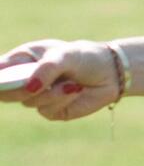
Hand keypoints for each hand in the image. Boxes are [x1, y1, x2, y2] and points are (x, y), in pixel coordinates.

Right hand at [0, 39, 120, 120]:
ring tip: (70, 82)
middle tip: (32, 85)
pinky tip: (76, 89)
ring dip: (49, 93)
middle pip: (5, 92)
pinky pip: (47, 109)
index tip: (0, 81)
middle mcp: (25, 79)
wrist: (111, 73)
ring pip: (28, 101)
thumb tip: (29, 88)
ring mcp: (37, 96)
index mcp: (21, 60)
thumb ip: (47, 68)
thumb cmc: (84, 57)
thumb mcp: (65, 55)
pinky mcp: (52, 110)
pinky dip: (62, 99)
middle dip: (18, 89)